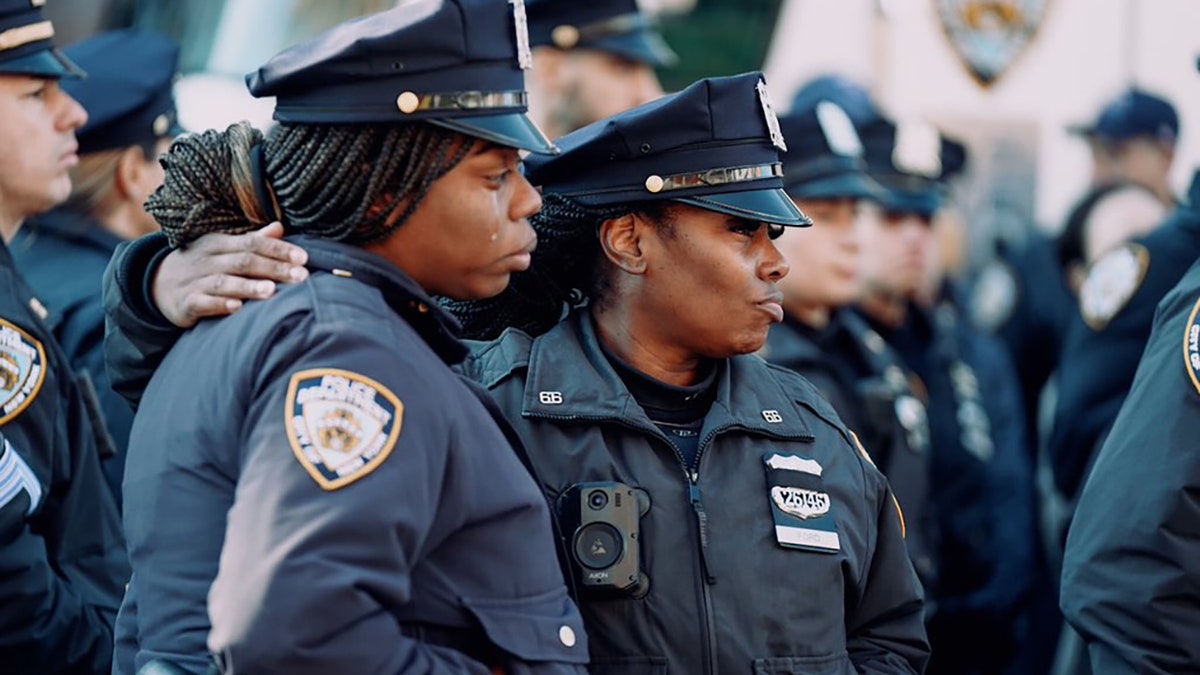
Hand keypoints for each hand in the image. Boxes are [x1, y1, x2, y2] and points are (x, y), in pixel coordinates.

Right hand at [151, 222, 308, 327]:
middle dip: (274, 268)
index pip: (253, 243)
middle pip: (243, 261)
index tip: (304, 258)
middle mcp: (207, 260)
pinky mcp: (185, 303)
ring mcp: (195, 281)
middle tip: (301, 276)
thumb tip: (280, 227)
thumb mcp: (223, 249)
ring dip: (248, 286)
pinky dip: (219, 304)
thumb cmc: (202, 266)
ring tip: (271, 291)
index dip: (279, 250)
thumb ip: (253, 241)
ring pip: (223, 282)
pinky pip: (202, 303)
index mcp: (219, 243)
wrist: (157, 285)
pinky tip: (236, 307)